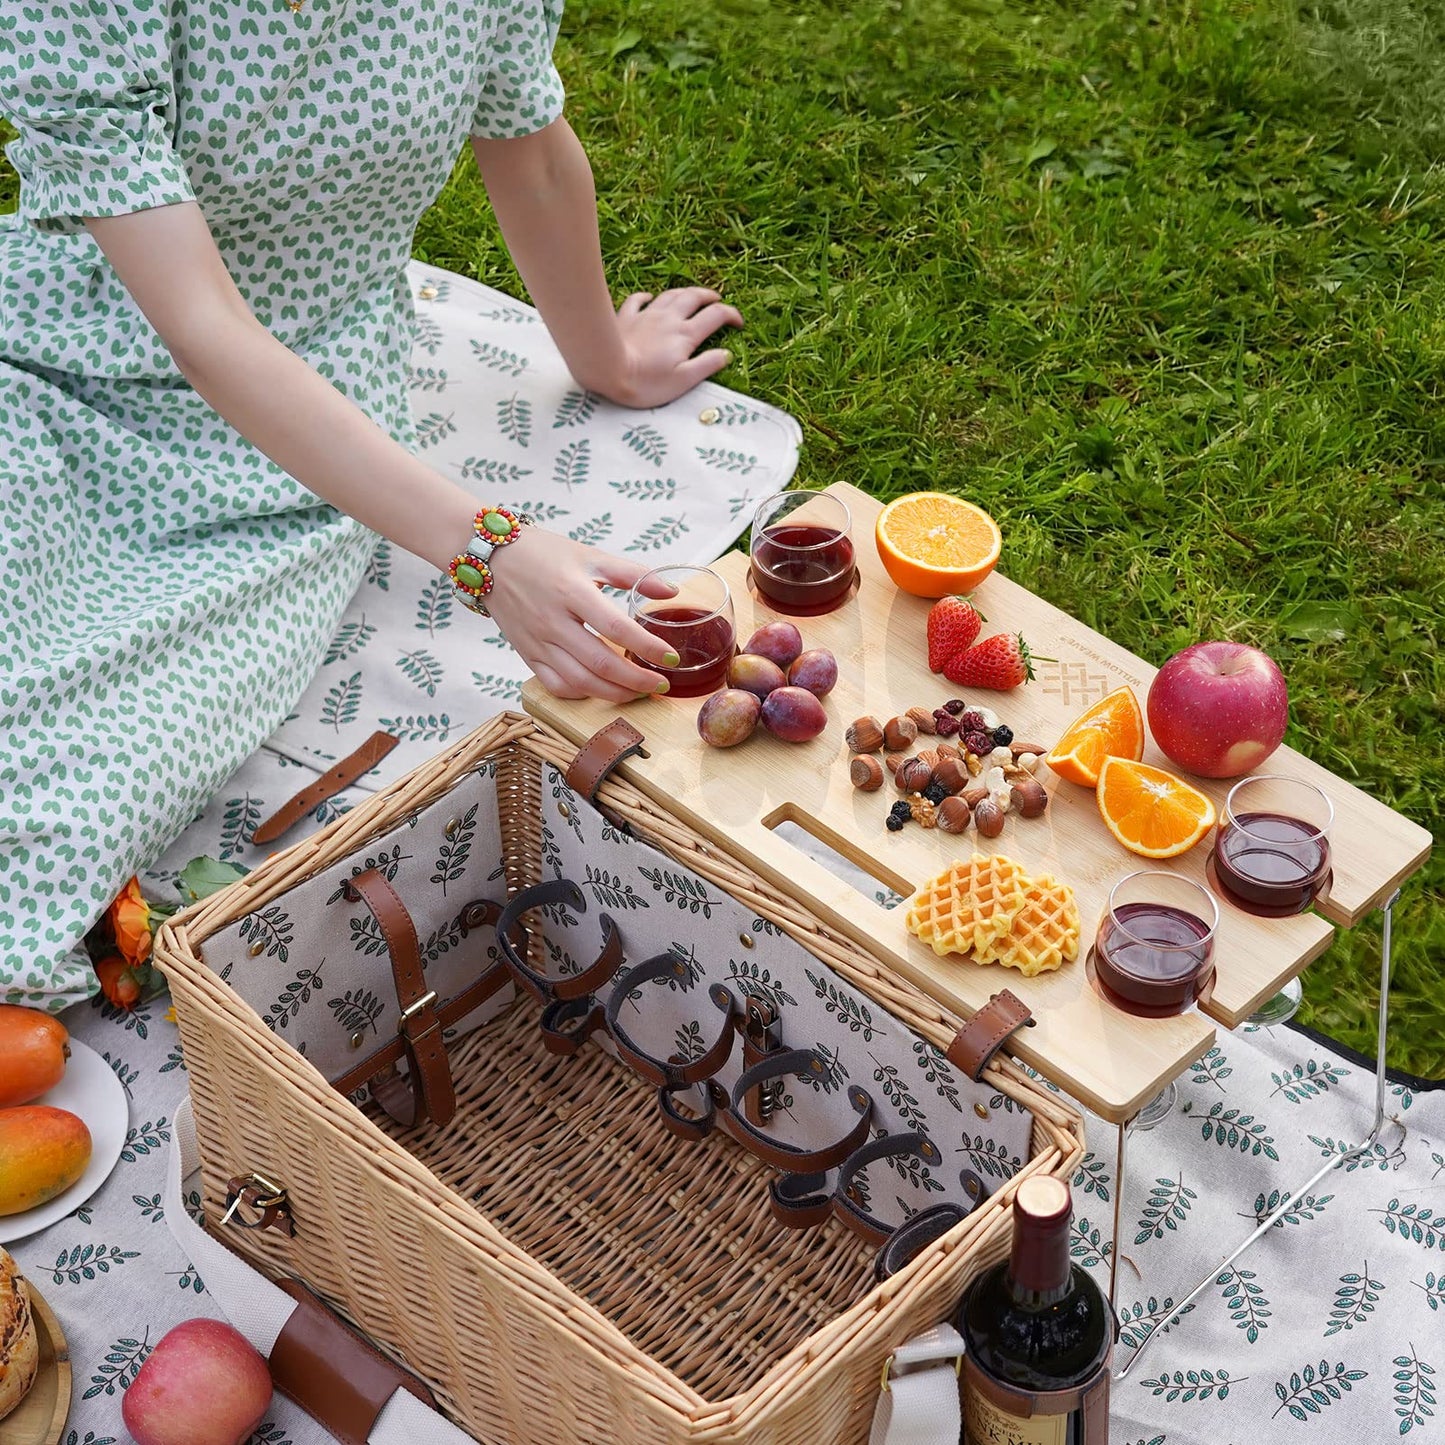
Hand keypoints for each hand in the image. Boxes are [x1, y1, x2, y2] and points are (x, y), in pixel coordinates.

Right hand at [484, 529, 679, 702]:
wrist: (490, 557)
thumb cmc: (542, 554)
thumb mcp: (590, 556)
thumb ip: (633, 574)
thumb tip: (671, 591)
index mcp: (572, 591)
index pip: (617, 628)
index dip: (648, 647)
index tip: (670, 658)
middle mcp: (553, 621)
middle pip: (600, 663)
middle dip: (636, 680)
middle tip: (661, 683)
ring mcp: (537, 641)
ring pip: (579, 681)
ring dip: (614, 693)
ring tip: (639, 692)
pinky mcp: (526, 654)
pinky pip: (555, 685)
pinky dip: (581, 694)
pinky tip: (601, 690)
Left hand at [601, 287, 743, 408]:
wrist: (606, 369)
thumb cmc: (645, 382)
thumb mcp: (683, 381)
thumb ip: (707, 366)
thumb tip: (725, 354)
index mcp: (685, 334)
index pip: (715, 316)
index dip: (731, 315)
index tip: (738, 323)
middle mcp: (668, 319)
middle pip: (694, 297)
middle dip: (709, 297)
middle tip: (717, 300)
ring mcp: (646, 315)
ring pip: (670, 294)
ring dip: (684, 292)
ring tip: (692, 295)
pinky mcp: (626, 317)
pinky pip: (638, 300)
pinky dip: (647, 297)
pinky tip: (649, 298)